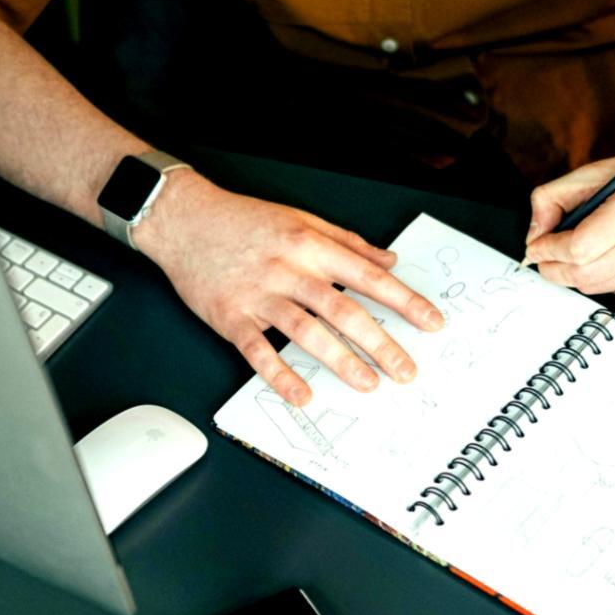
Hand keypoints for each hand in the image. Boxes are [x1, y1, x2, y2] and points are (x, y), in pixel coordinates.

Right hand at [136, 171, 443, 404]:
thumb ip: (347, 242)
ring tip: (368, 384)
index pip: (367, 277)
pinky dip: (281, 375)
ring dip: (341, 361)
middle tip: (406, 370)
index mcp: (309, 244)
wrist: (183, 219)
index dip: (404, 301)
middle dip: (380, 343)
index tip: (431, 323)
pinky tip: (303, 395)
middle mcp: (288, 270)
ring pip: (307, 331)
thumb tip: (389, 260)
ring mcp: (258, 295)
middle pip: (343, 310)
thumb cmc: (242, 219)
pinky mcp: (230, 316)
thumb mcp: (300, 219)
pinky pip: (259, 351)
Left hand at [523, 144, 614, 297]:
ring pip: (600, 287)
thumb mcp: (597, 172)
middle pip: (586, 275)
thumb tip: (534, 235)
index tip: (536, 248)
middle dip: (556, 269)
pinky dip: (605, 278)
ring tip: (576, 254)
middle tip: (546, 257)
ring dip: (579, 274)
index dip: (549, 251)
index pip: (579, 247)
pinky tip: (610, 257)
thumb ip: (554, 198)